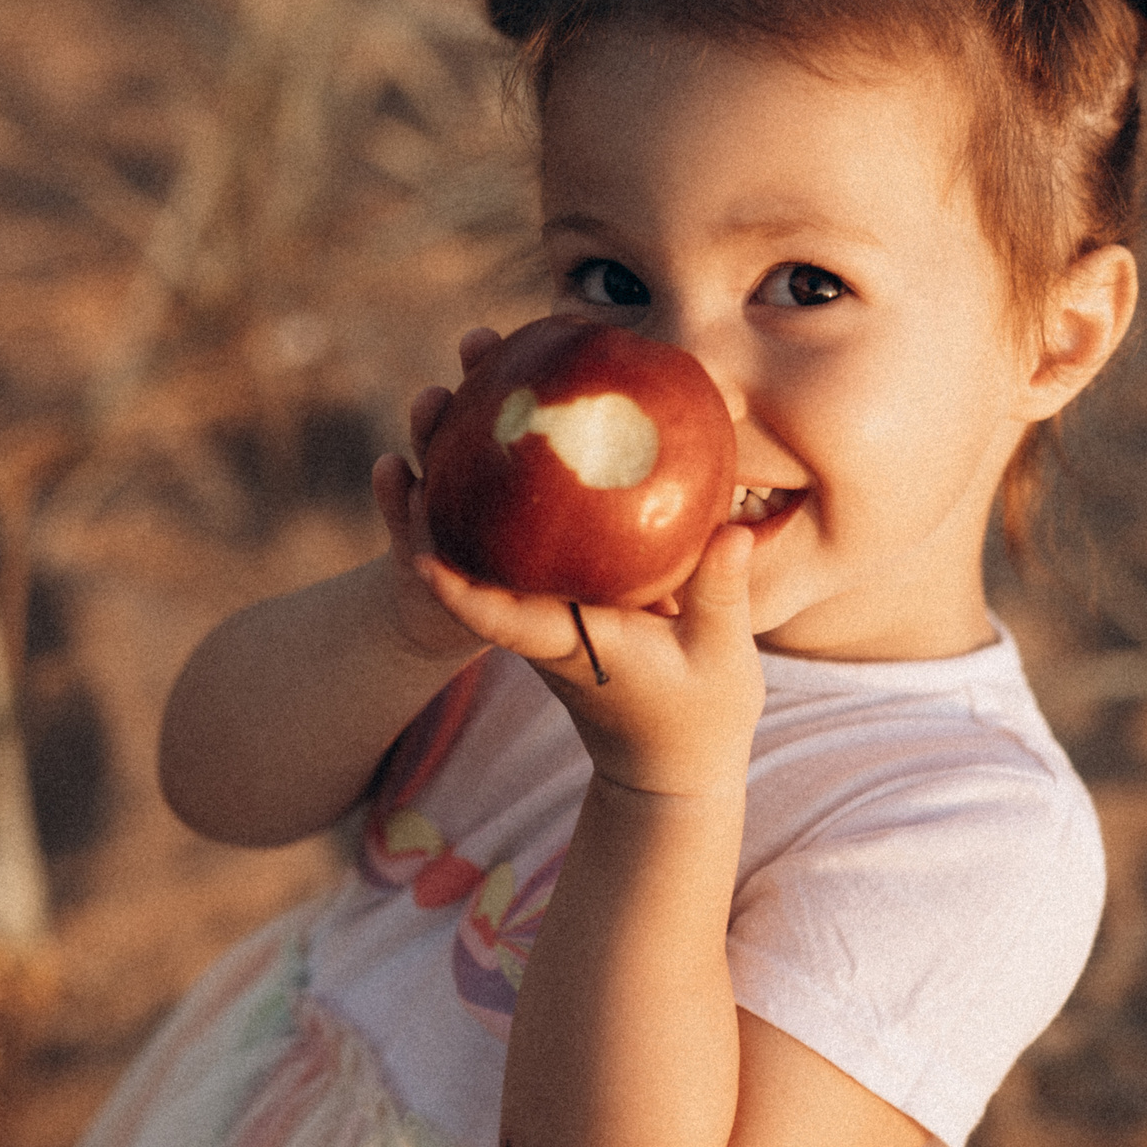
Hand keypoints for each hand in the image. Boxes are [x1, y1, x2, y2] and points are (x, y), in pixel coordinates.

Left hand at [379, 328, 764, 795]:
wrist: (669, 763)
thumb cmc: (697, 719)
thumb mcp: (720, 658)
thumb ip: (721, 593)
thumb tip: (731, 530)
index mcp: (566, 644)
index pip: (497, 619)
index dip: (455, 589)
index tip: (415, 552)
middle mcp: (537, 620)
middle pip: (470, 553)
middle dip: (437, 485)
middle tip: (428, 400)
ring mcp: (541, 604)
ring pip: (484, 532)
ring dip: (458, 461)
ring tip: (448, 382)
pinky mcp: (555, 590)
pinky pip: (516, 531)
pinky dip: (502, 476)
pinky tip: (510, 408)